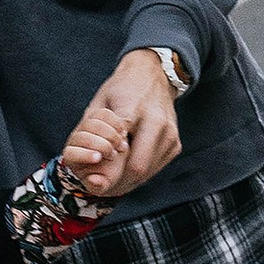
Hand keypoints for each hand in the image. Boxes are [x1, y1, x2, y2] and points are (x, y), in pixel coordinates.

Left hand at [60, 50, 180, 201]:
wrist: (154, 75)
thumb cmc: (121, 89)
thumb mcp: (101, 102)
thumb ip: (92, 128)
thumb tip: (87, 157)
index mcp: (134, 108)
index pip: (120, 146)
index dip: (107, 167)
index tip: (94, 177)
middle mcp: (157, 122)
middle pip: (137, 167)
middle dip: (117, 182)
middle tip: (100, 188)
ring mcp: (170, 134)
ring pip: (148, 172)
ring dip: (128, 181)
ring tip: (111, 183)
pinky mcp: (176, 144)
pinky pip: (156, 168)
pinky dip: (140, 174)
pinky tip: (126, 172)